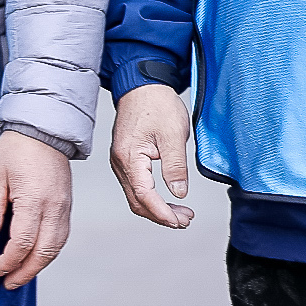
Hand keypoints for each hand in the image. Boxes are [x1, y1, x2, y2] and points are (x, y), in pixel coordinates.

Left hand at [0, 131, 73, 287]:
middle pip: (43, 252)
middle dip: (25, 272)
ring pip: (56, 247)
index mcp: (33, 199)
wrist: (44, 128)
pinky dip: (49, 251)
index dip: (8, 261)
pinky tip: (35, 256)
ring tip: (20, 275)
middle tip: (8, 282)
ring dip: (39, 265)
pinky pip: (61, 236)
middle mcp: (54, 207)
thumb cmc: (15, 149)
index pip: (22, 243)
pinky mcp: (67, 204)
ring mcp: (64, 206)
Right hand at [108, 83, 194, 229]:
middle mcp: (120, 162)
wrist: (143, 85)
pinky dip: (151, 197)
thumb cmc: (157, 104)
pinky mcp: (126, 158)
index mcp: (130, 157)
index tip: (180, 221)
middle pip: (137, 201)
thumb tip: (179, 193)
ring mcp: (121, 161)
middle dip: (161, 216)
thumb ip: (175, 166)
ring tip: (180, 213)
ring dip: (157, 208)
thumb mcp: (173, 134)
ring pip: (136, 196)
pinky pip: (136, 186)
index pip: (144, 196)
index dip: (162, 213)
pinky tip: (166, 198)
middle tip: (185, 220)